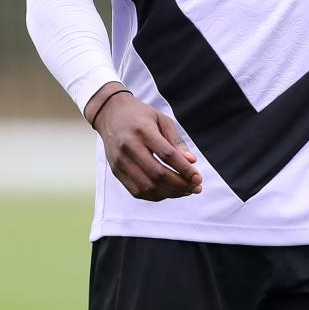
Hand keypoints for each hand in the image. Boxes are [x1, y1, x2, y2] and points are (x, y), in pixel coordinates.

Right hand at [85, 83, 202, 200]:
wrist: (110, 113)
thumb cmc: (140, 115)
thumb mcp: (162, 120)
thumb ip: (176, 141)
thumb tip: (192, 161)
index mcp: (143, 131)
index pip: (167, 155)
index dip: (185, 169)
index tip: (199, 178)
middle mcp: (129, 147)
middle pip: (157, 174)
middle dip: (180, 184)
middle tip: (196, 188)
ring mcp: (120, 161)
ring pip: (147, 186)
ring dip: (169, 193)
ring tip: (185, 191)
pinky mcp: (116, 171)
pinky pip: (136, 191)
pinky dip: (155, 196)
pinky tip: (168, 192)